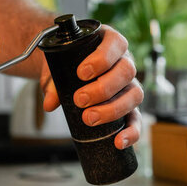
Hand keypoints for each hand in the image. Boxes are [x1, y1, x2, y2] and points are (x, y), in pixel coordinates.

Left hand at [40, 25, 142, 149]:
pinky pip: (137, 119)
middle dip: (103, 88)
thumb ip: (53, 83)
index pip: (116, 44)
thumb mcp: (58, 66)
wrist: (70, 70)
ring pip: (135, 94)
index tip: (81, 73)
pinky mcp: (130, 107)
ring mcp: (130, 85)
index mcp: (111, 43)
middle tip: (80, 100)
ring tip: (90, 118)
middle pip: (126, 71)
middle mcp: (125, 62)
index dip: (102, 58)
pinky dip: (131, 132)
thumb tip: (50, 104)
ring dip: (113, 109)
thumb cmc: (67, 63)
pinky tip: (118, 142)